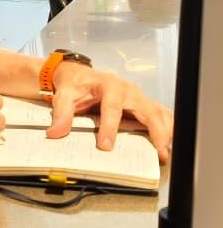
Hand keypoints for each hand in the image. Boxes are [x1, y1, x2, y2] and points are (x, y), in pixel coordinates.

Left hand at [47, 62, 172, 162]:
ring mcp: (138, 98)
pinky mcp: (142, 105)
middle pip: (147, 109)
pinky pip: (161, 115)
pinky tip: (170, 143)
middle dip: (155, 130)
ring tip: (167, 152)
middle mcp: (129, 90)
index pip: (112, 107)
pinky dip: (168, 128)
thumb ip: (61, 113)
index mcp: (109, 86)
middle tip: (158, 151)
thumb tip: (56, 132)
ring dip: (167, 131)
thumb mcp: (64, 95)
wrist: (79, 76)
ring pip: (159, 112)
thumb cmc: (75, 85)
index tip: (106, 146)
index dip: (110, 127)